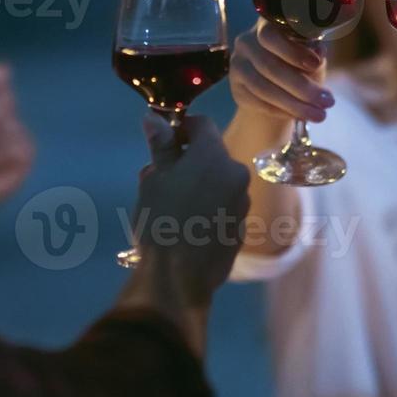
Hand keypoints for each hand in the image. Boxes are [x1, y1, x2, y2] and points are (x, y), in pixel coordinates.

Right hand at [134, 114, 250, 304]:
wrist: (179, 279)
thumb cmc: (161, 222)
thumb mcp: (154, 180)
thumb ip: (161, 146)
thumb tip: (155, 117)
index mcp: (216, 157)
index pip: (202, 125)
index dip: (180, 129)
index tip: (162, 145)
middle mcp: (237, 175)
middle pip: (211, 155)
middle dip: (186, 161)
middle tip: (158, 180)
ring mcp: (242, 204)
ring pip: (217, 182)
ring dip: (197, 185)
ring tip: (169, 206)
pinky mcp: (242, 228)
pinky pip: (223, 206)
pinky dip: (207, 207)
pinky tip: (186, 226)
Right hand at [227, 20, 334, 123]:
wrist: (277, 84)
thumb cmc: (299, 62)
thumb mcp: (310, 54)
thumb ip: (314, 53)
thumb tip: (318, 54)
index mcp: (265, 26)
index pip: (271, 35)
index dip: (292, 51)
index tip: (317, 64)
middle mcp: (246, 42)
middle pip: (268, 65)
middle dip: (301, 86)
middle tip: (327, 101)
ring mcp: (238, 66)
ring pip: (263, 88)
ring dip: (294, 104)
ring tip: (319, 115)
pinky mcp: (236, 88)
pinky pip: (258, 102)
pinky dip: (281, 111)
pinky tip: (299, 115)